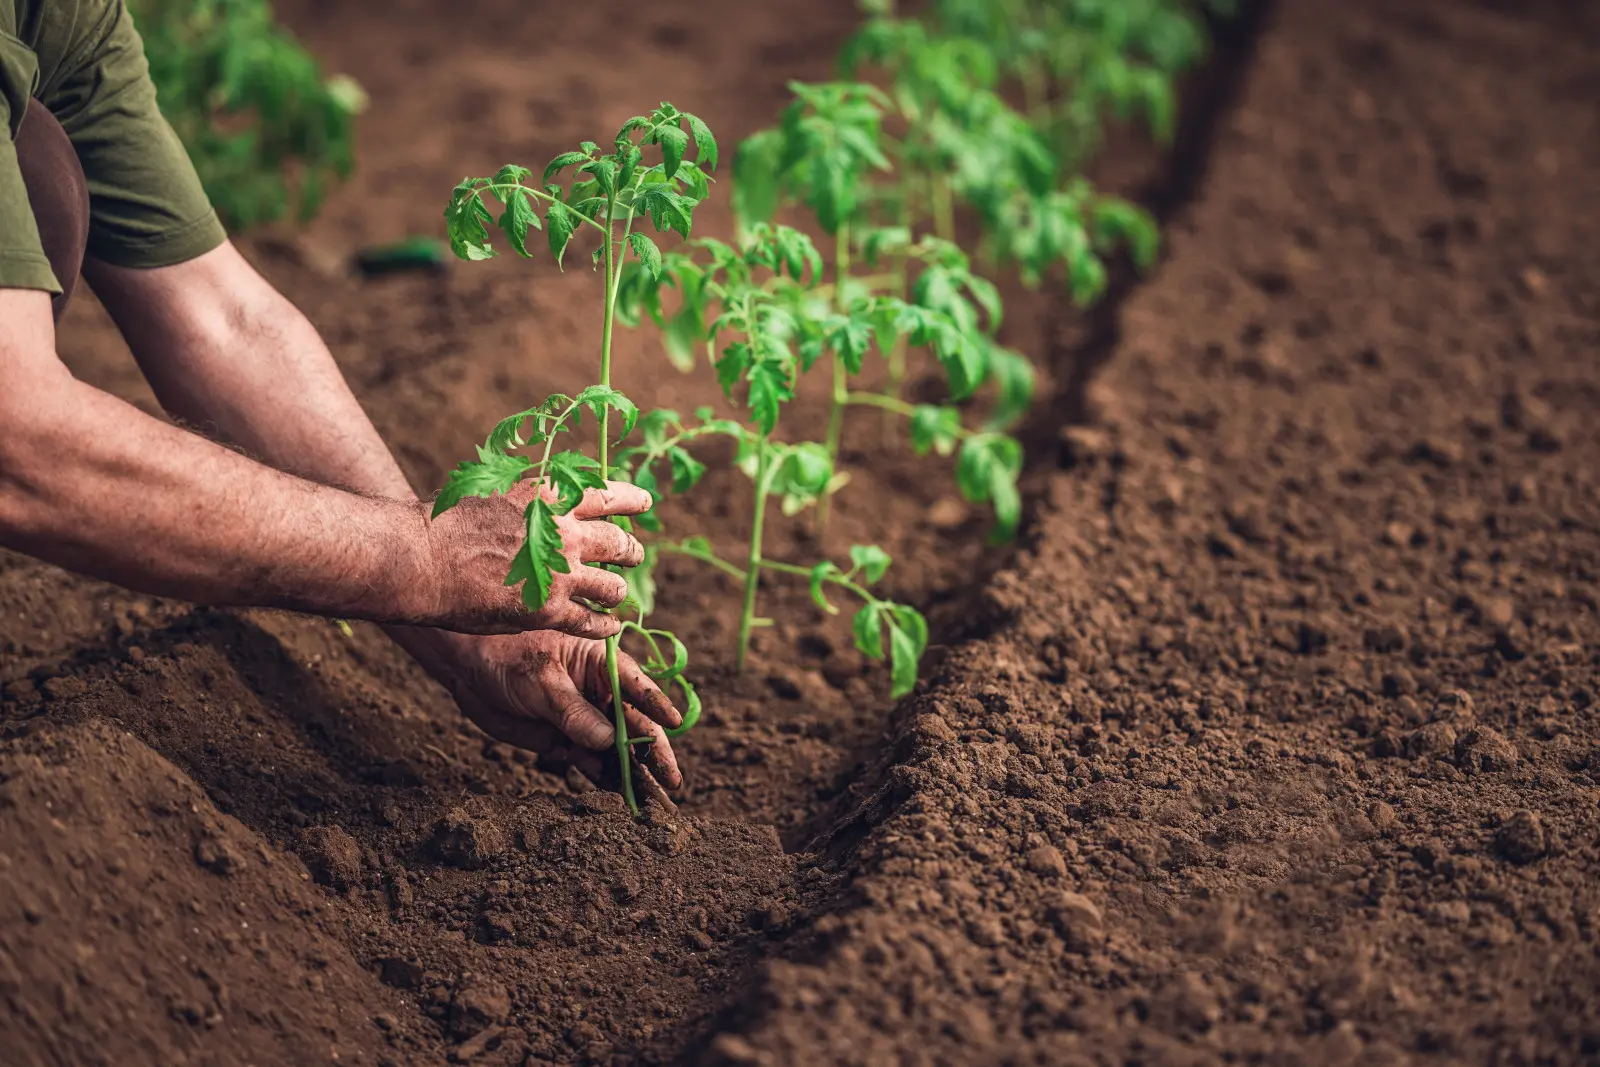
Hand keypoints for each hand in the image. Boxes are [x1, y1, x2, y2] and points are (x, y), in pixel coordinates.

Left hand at [391, 627, 682, 787]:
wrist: (469, 668)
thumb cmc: (508, 657)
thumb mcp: (542, 682)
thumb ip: (574, 712)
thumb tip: (607, 740)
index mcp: (602, 664)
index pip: (638, 686)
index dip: (658, 706)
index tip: (675, 724)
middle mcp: (600, 692)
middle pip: (635, 724)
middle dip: (652, 753)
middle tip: (670, 781)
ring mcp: (584, 717)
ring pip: (616, 747)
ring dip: (632, 772)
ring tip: (651, 799)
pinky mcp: (566, 739)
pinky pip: (592, 760)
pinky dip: (604, 777)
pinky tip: (620, 794)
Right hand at [419, 479, 650, 636]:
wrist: (422, 558)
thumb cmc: (446, 520)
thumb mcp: (494, 487)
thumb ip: (528, 493)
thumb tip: (546, 489)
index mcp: (551, 495)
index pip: (608, 494)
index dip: (632, 500)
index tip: (645, 504)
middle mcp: (564, 532)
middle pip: (620, 542)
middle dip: (631, 551)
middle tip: (634, 555)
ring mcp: (559, 573)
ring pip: (613, 587)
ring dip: (618, 592)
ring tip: (616, 595)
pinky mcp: (548, 611)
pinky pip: (594, 622)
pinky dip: (606, 626)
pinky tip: (609, 627)